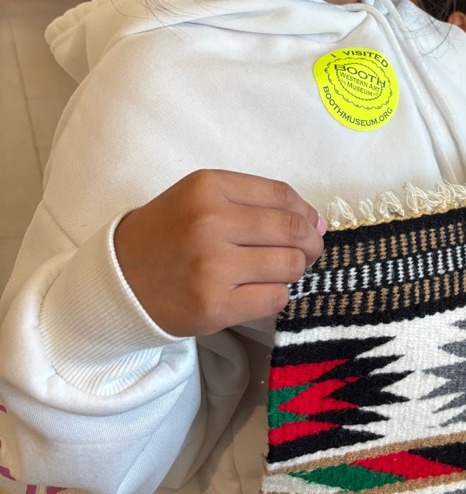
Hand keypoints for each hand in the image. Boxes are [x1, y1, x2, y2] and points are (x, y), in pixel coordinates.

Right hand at [114, 170, 325, 335]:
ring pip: (289, 265)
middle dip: (310, 243)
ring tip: (276, 272)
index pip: (282, 195)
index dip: (306, 212)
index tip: (310, 225)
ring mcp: (211, 266)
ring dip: (293, 270)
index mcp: (208, 187)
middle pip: (292, 230)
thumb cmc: (168, 234)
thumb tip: (317, 222)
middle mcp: (209, 222)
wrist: (120, 280)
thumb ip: (256, 201)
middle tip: (306, 252)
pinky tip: (259, 291)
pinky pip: (275, 299)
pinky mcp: (213, 306)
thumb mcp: (201, 198)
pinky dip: (277, 295)